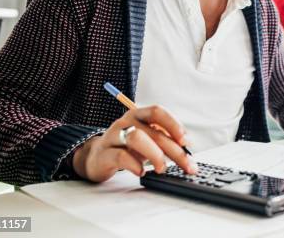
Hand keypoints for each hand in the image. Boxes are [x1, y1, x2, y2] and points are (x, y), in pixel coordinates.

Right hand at [73, 106, 195, 182]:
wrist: (96, 158)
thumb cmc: (127, 148)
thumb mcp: (146, 139)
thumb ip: (164, 140)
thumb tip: (187, 150)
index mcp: (138, 114)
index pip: (157, 111)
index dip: (173, 124)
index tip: (186, 142)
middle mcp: (125, 122)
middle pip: (154, 132)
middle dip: (174, 150)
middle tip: (187, 165)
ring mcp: (113, 137)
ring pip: (137, 139)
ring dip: (155, 155)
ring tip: (162, 168)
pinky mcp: (104, 154)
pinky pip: (121, 156)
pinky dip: (135, 165)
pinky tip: (141, 172)